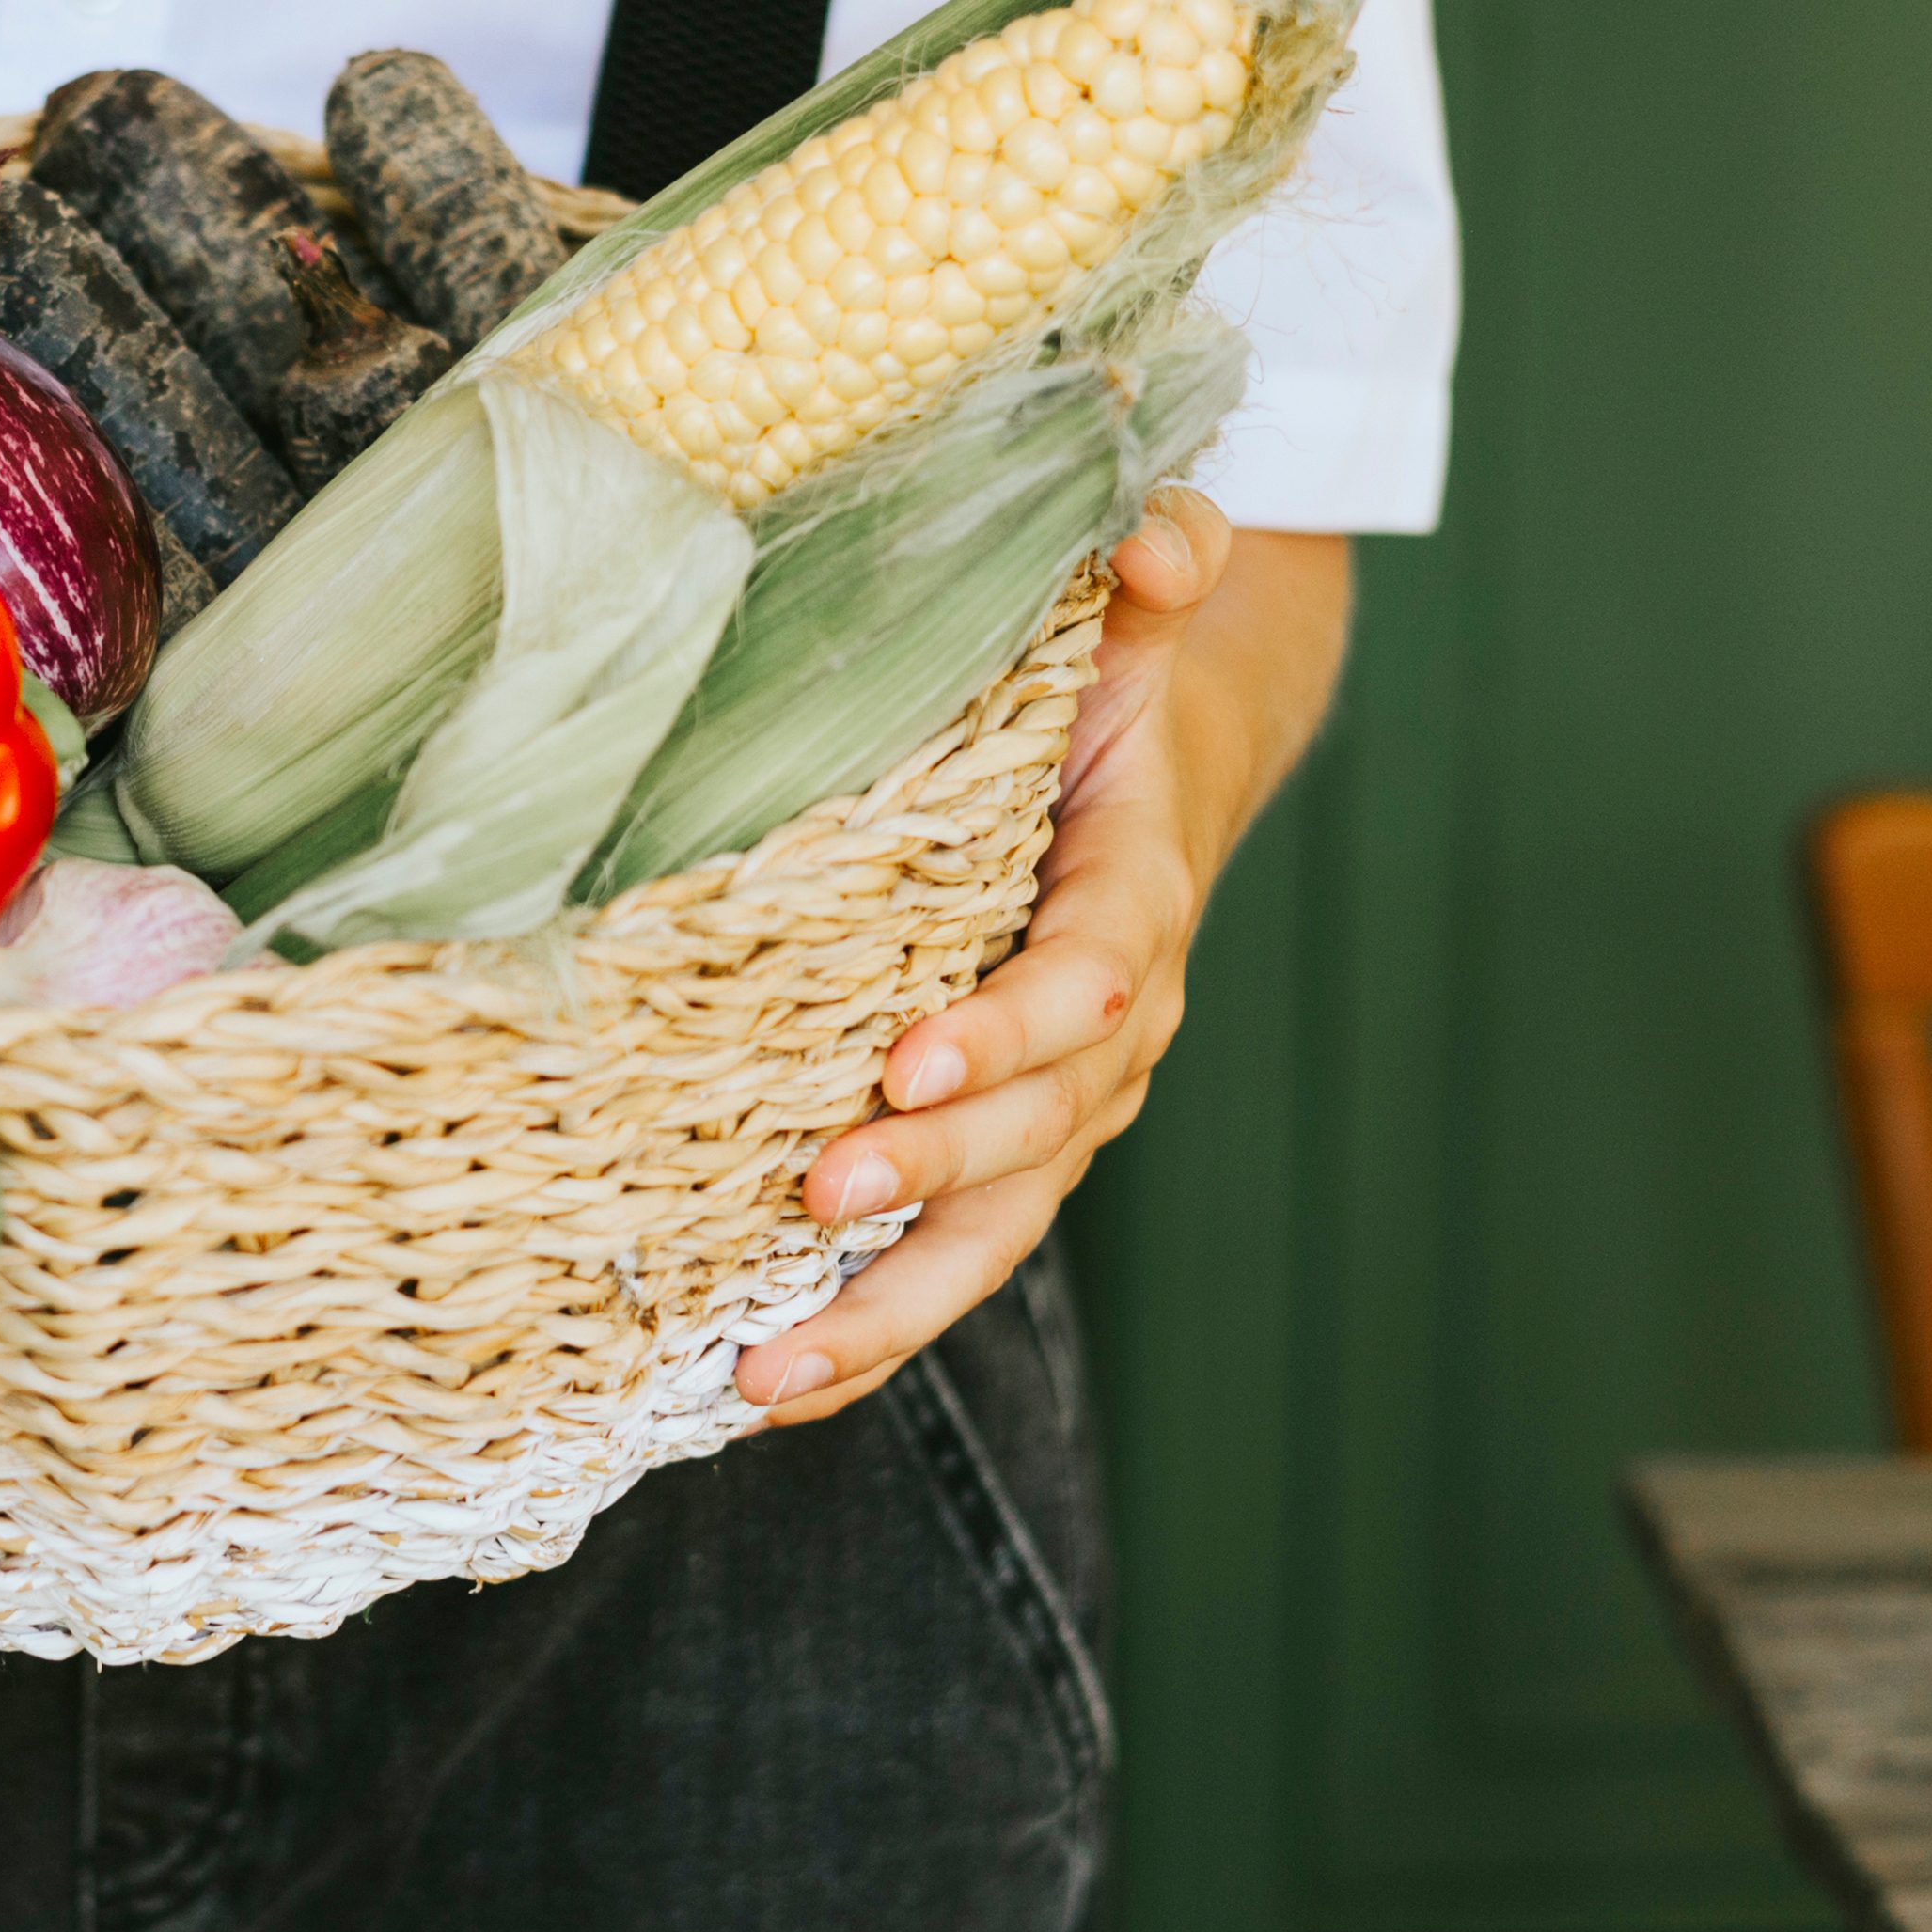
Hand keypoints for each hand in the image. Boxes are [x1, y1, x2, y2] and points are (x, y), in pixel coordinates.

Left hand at [738, 497, 1352, 1426]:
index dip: (1011, 1028)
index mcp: (1133, 893)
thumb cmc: (1103, 683)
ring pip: (995, 1229)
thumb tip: (1166, 544)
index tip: (906, 1061)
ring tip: (769, 1375)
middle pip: (1039, 1127)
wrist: (1153, 764)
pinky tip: (765, 1387)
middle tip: (817, 1195)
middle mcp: (1113, 1025)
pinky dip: (868, 1330)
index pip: (1088, 976)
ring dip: (889, 1307)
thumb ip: (1149, 564)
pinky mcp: (1007, 1154)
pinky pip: (951, 1257)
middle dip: (931, 1173)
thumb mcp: (1128, 608)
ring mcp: (1064, 1108)